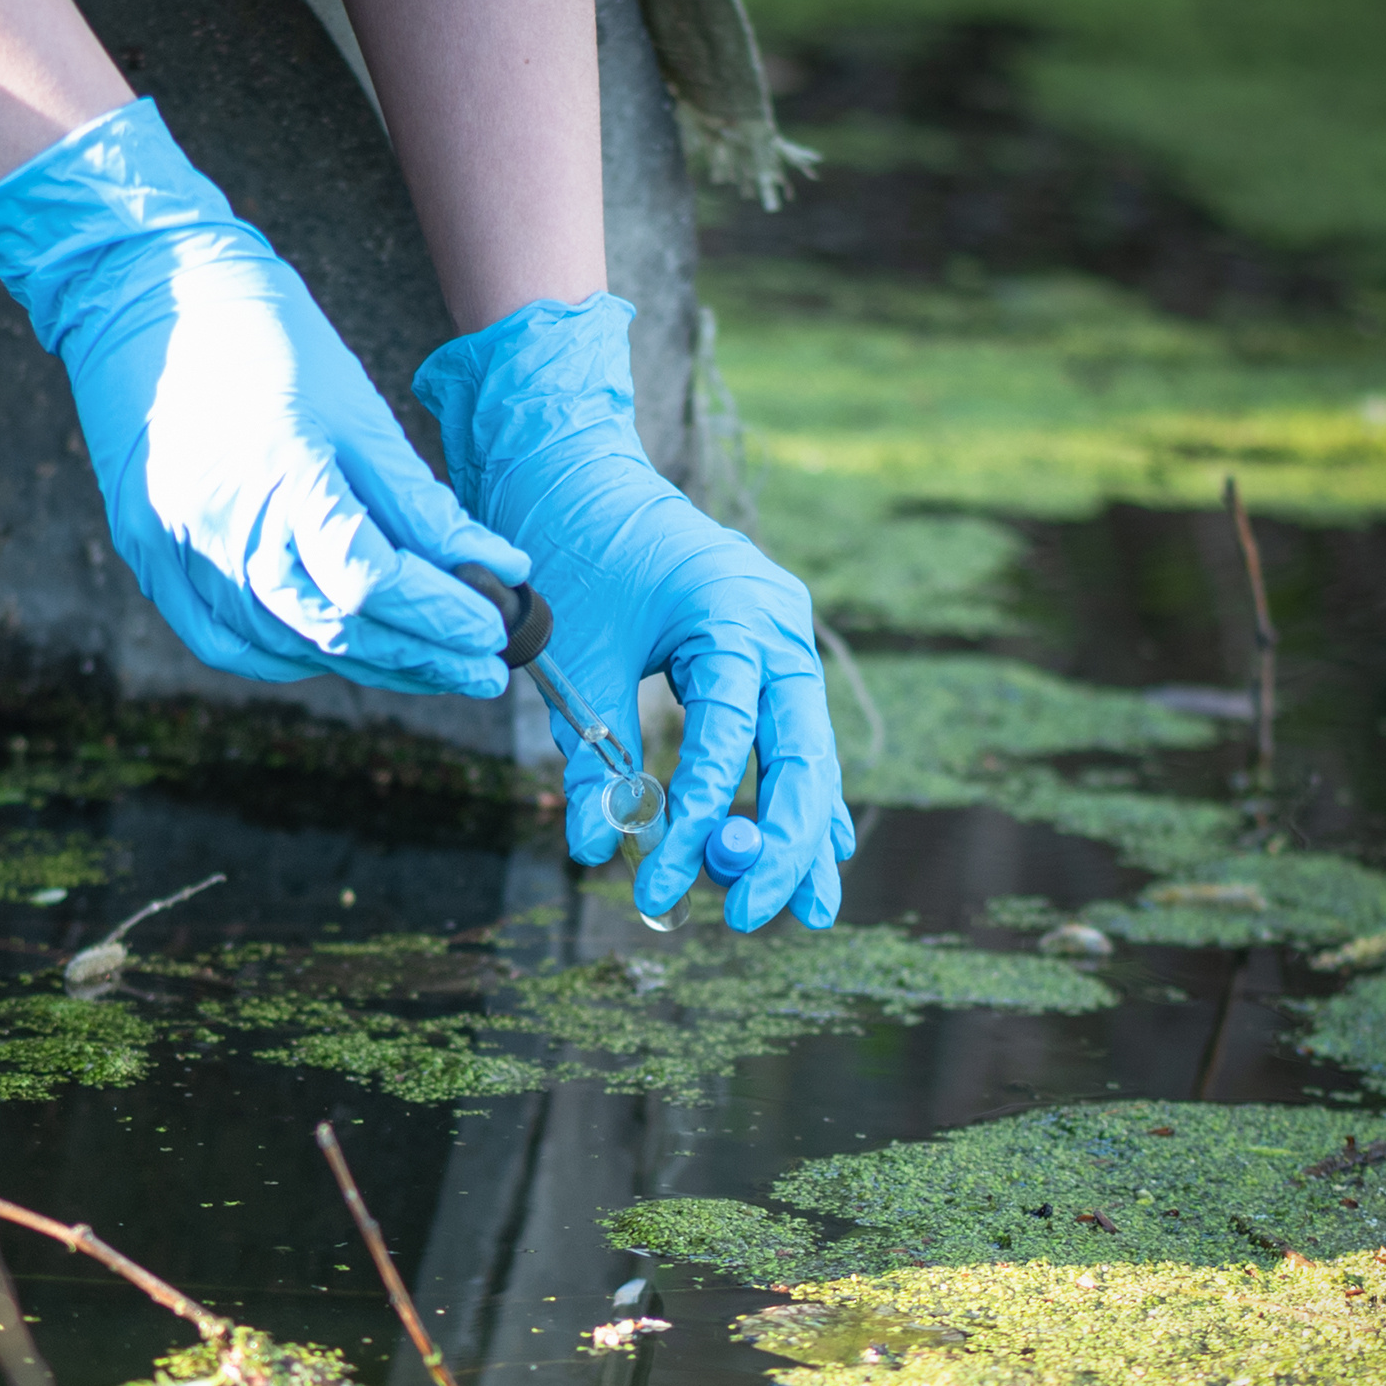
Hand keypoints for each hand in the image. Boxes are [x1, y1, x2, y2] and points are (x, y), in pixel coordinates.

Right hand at [0, 101, 532, 696]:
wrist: (144, 291)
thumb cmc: (263, 334)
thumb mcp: (355, 406)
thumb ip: (417, 501)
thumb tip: (493, 567)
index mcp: (282, 470)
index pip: (374, 581)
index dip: (443, 615)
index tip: (498, 626)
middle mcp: (222, 522)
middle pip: (336, 627)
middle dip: (422, 656)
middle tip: (484, 665)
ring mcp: (177, 547)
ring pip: (283, 645)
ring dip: (365, 663)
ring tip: (427, 661)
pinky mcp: (147, 555)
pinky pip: (222, 643)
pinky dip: (284, 660)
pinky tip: (334, 652)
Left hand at [412, 298, 851, 928]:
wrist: (570, 466)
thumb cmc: (568, 550)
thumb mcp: (572, 656)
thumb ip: (590, 754)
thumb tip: (595, 847)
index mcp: (733, 612)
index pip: (731, 735)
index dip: (699, 819)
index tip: (656, 887)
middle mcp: (777, 624)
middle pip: (802, 752)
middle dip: (781, 844)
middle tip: (745, 919)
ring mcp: (782, 634)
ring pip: (807, 750)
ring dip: (802, 833)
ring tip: (807, 913)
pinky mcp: (766, 650)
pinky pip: (790, 733)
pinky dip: (795, 792)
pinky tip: (818, 855)